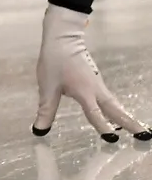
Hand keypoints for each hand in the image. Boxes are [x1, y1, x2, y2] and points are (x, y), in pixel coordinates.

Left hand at [32, 3, 151, 141]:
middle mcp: (96, 90)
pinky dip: (116, 110)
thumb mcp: (47, 88)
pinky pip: (110, 100)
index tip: (112, 140)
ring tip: (137, 130)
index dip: (102, 126)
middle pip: (116, 110)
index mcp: (84, 92)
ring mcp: (99, 85)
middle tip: (144, 136)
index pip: (95, 113)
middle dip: (130, 123)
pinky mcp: (97, 82)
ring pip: (115, 104)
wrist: (64, 40)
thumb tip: (39, 130)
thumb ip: (46, 110)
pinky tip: (116, 116)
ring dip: (125, 117)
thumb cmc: (54, 63)